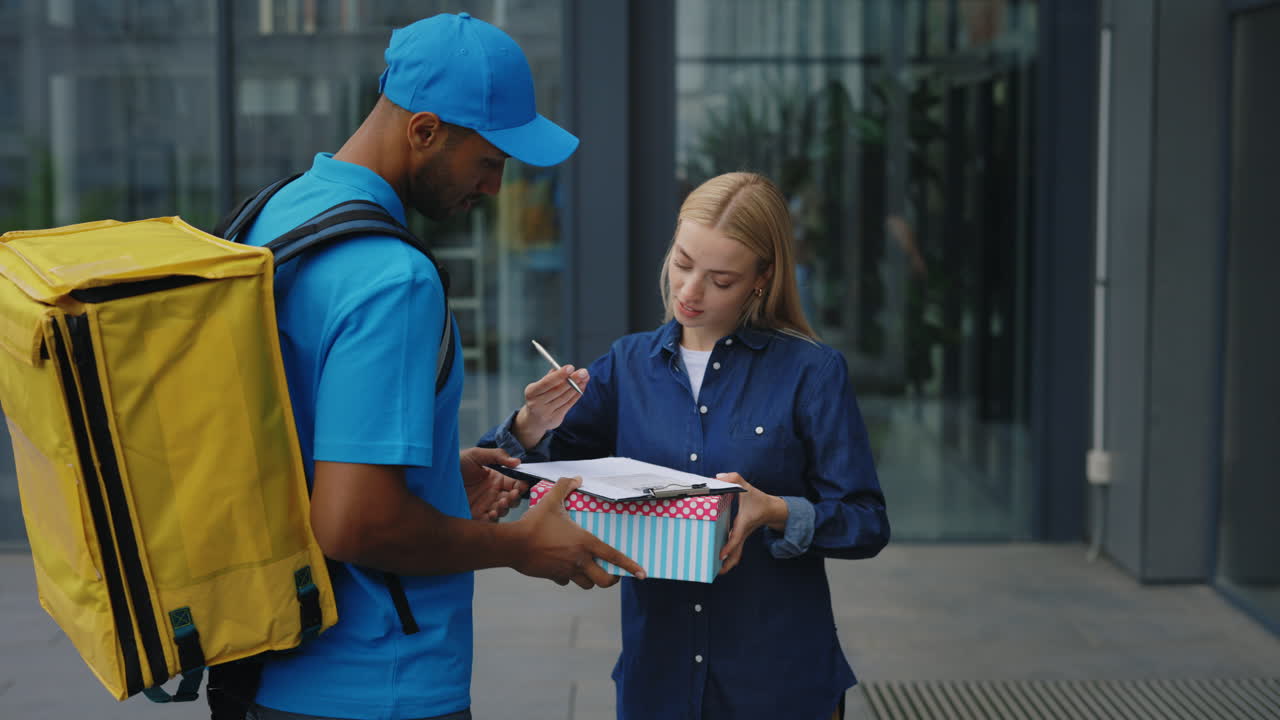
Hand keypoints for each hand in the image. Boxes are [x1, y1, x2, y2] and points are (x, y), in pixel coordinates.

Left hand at [459, 447, 524, 521]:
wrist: (435, 475)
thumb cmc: (456, 463)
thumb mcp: (476, 455)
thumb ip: (498, 456)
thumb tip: (518, 462)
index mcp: (497, 479)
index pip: (516, 484)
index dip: (521, 487)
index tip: (521, 487)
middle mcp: (493, 493)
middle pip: (512, 500)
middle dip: (514, 499)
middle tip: (511, 496)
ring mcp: (485, 505)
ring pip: (503, 511)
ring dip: (505, 508)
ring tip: (501, 503)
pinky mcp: (475, 515)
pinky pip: (489, 521)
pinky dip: (493, 519)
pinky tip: (491, 513)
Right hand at [512, 365, 589, 448]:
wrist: (532, 420)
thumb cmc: (538, 398)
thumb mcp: (539, 387)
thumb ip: (550, 378)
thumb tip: (565, 369)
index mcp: (531, 392)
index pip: (547, 382)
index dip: (560, 375)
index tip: (571, 367)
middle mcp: (536, 403)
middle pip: (558, 390)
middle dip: (573, 380)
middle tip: (583, 372)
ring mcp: (546, 413)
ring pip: (565, 398)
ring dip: (577, 387)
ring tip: (585, 378)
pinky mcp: (555, 419)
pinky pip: (568, 405)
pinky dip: (576, 395)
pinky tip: (582, 387)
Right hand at [512, 476, 645, 587]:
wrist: (513, 544)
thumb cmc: (535, 523)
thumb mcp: (551, 501)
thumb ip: (565, 487)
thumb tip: (576, 478)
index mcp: (585, 543)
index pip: (614, 557)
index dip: (630, 566)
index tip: (642, 574)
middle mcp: (579, 560)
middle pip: (604, 581)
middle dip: (611, 579)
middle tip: (611, 574)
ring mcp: (567, 571)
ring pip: (587, 584)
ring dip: (590, 579)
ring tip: (588, 570)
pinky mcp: (554, 577)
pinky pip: (566, 581)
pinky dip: (568, 577)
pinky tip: (563, 569)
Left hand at [716, 472, 787, 574]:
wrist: (773, 509)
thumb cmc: (759, 500)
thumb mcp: (747, 487)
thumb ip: (734, 478)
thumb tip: (718, 477)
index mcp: (744, 523)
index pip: (736, 537)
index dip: (729, 546)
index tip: (721, 555)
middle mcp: (743, 532)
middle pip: (737, 553)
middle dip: (727, 564)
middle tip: (715, 572)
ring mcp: (743, 536)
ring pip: (736, 554)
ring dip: (727, 563)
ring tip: (715, 571)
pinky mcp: (742, 536)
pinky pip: (735, 548)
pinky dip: (728, 555)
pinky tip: (718, 559)